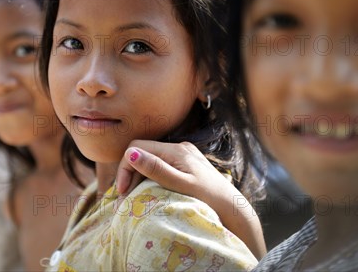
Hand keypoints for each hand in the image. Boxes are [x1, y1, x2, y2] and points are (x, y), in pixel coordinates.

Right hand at [116, 140, 266, 258]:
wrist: (234, 210)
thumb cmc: (209, 200)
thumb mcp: (181, 186)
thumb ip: (157, 170)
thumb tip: (131, 154)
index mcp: (176, 150)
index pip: (136, 148)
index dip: (125, 167)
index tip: (123, 192)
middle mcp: (179, 148)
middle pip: (143, 154)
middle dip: (130, 174)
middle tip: (126, 200)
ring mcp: (184, 156)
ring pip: (151, 161)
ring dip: (139, 178)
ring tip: (135, 200)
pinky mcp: (187, 165)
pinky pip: (161, 167)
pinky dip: (151, 179)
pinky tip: (150, 194)